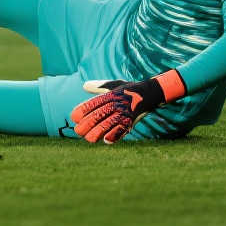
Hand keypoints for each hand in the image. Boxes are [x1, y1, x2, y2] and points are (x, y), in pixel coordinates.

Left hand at [70, 69, 185, 143]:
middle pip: (99, 114)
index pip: (94, 103)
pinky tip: (106, 141)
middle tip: (78, 131)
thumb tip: (84, 85)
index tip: (74, 116)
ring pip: (109, 124)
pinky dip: (115, 135)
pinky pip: (122, 130)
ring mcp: (125, 113)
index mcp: (111, 95)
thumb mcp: (114, 85)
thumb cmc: (129, 90)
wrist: (151, 92)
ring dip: (98, 132)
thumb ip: (99, 87)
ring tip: (89, 139)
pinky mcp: (132, 121)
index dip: (83, 110)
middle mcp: (117, 103)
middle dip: (87, 124)